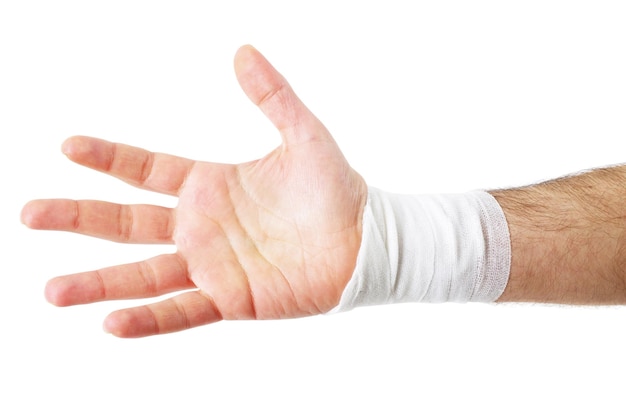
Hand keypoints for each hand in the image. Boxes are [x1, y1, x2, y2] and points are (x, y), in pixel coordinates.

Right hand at [21, 45, 367, 336]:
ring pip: (143, 275)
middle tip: (29, 214)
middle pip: (127, 223)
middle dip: (79, 217)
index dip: (108, 158)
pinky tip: (111, 321)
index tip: (68, 145)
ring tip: (51, 289)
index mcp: (210, 185)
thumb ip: (272, 95)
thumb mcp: (303, 134)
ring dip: (97, 281)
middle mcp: (201, 226)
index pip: (146, 170)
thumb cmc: (335, 190)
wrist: (364, 242)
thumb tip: (242, 50)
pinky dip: (148, 319)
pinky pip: (182, 311)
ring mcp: (212, 265)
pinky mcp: (230, 298)